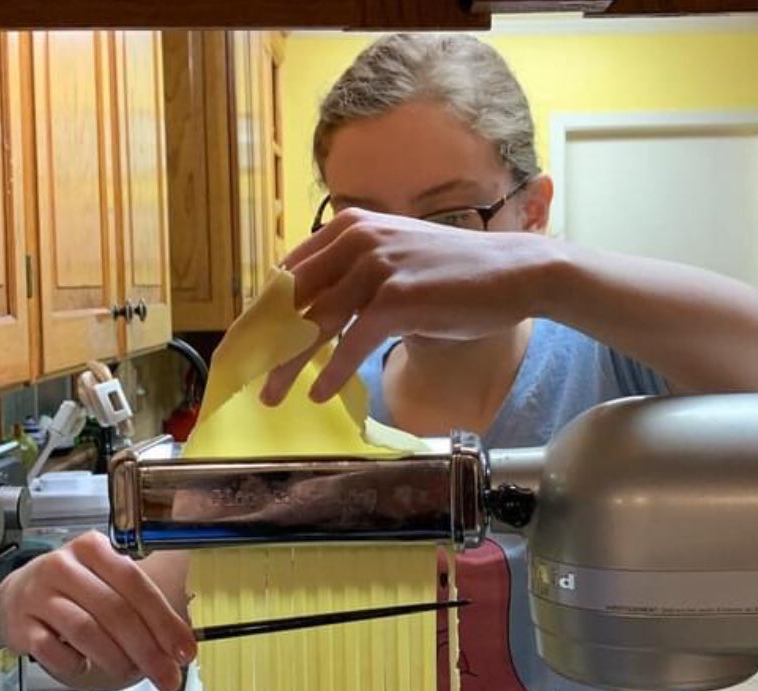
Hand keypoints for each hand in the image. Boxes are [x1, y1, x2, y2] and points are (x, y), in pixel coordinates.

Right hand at [0, 532, 194, 690]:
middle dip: (147, 650)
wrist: (20, 594)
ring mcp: (36, 594)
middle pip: (115, 610)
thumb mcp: (109, 584)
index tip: (184, 650)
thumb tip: (181, 647)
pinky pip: (53, 650)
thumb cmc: (75, 590)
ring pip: (86, 630)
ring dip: (116, 658)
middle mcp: (61, 566)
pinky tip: (86, 665)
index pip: (135, 584)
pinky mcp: (18, 624)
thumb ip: (144, 609)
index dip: (164, 620)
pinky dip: (75, 663)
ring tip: (130, 671)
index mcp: (92, 548)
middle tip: (167, 676)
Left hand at [261, 209, 550, 404]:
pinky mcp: (396, 298)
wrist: (513, 273)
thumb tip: (315, 310)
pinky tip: (319, 394)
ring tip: (271, 395)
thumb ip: (353, 276)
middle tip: (245, 373)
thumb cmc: (454, 273)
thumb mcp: (394, 262)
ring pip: (315, 324)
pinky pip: (351, 343)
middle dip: (264, 340)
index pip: (288, 273)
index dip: (262, 310)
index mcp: (348, 228)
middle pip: (293, 299)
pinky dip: (332, 372)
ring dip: (288, 365)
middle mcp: (356, 240)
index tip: (248, 342)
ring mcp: (376, 267)